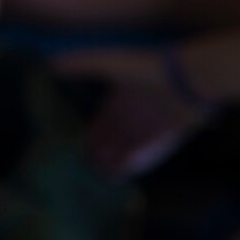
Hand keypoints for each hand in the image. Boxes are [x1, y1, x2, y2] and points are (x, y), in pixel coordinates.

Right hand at [53, 47, 211, 177]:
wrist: (189, 77)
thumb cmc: (146, 68)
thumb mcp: (108, 63)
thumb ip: (80, 65)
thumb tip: (49, 65)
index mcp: (119, 98)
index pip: (100, 123)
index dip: (88, 136)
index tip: (73, 150)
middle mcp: (134, 114)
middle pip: (113, 139)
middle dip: (99, 154)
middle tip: (83, 170)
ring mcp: (152, 126)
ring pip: (129, 150)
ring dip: (117, 163)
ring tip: (101, 176)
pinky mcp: (169, 137)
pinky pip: (151, 155)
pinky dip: (138, 163)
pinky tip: (125, 173)